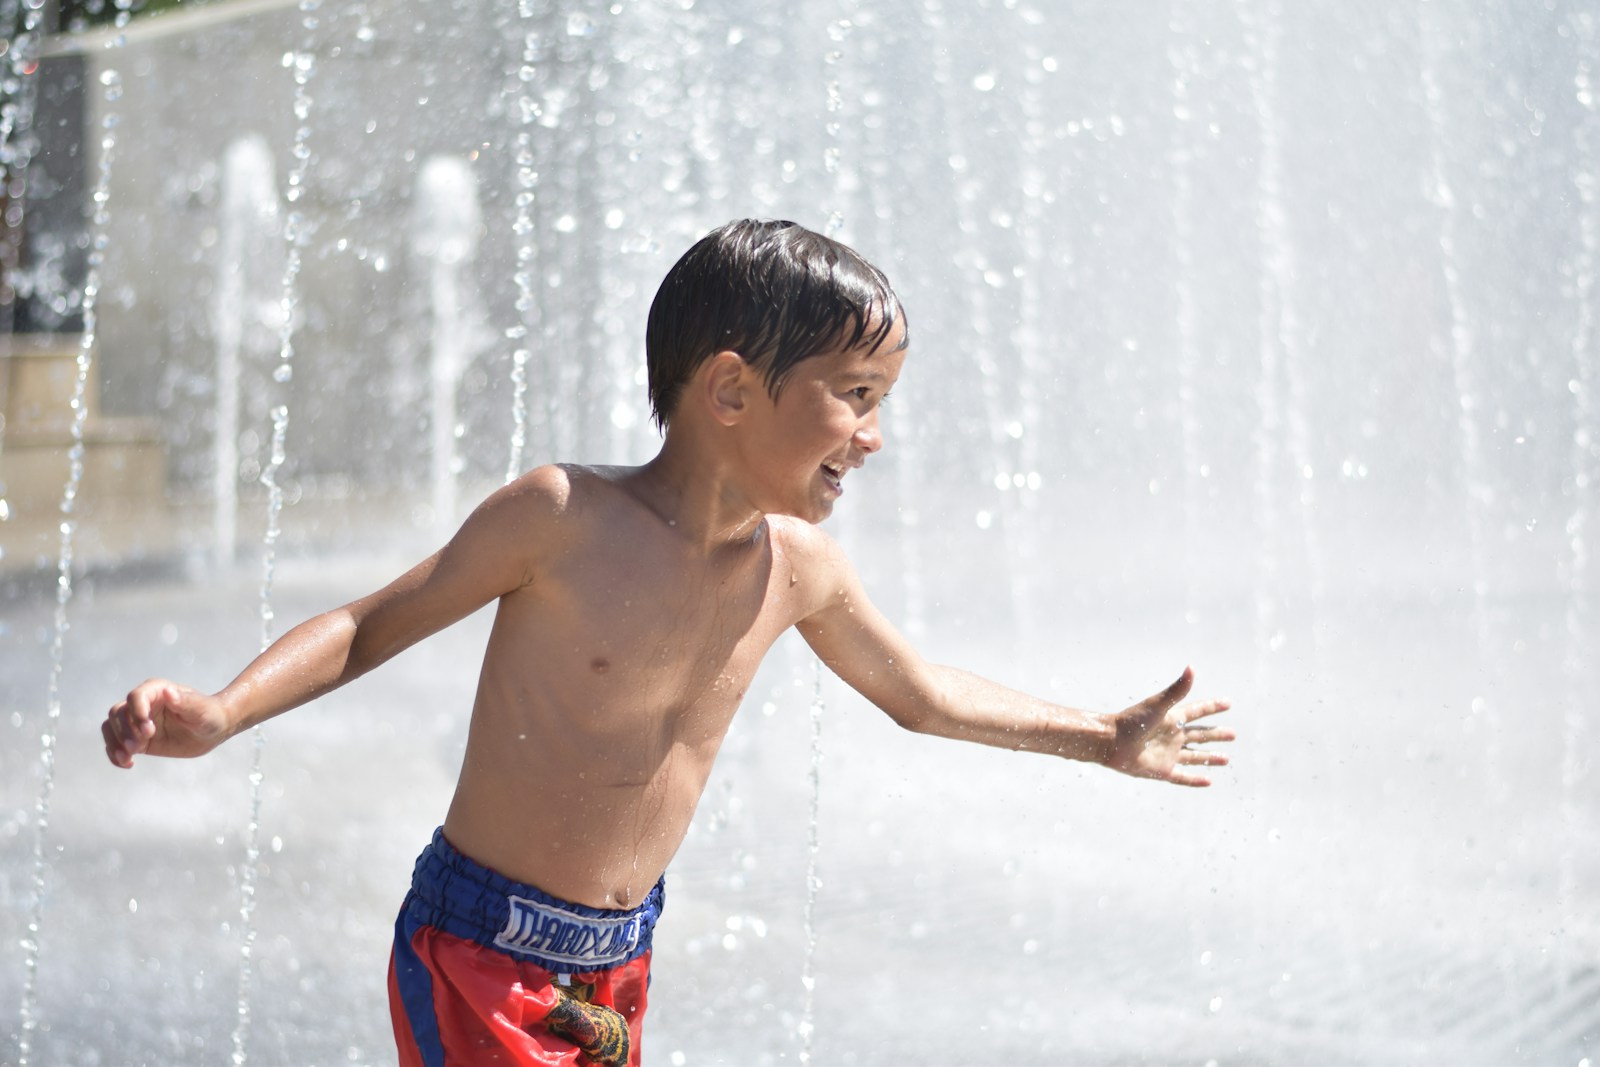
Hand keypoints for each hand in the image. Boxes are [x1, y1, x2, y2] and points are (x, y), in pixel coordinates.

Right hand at [102, 679, 231, 767]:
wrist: (213, 730)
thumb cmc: (210, 715)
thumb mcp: (201, 710)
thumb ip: (185, 702)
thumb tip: (168, 692)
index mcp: (158, 690)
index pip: (136, 696)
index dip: (137, 711)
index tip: (149, 730)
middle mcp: (143, 704)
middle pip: (118, 713)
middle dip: (124, 730)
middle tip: (140, 746)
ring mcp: (137, 722)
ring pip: (111, 727)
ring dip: (115, 743)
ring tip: (128, 757)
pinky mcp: (137, 739)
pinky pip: (115, 744)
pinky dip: (115, 754)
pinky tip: (128, 764)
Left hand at [1105, 667, 1233, 786]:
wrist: (1111, 743)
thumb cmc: (1132, 721)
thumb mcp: (1158, 705)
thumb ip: (1177, 690)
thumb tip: (1192, 668)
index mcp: (1172, 719)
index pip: (1197, 711)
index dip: (1212, 707)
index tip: (1228, 703)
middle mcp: (1172, 736)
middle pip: (1200, 735)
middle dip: (1216, 735)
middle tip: (1233, 734)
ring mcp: (1168, 754)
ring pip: (1195, 756)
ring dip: (1210, 757)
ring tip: (1227, 759)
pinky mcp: (1162, 770)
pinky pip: (1183, 777)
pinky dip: (1195, 780)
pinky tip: (1208, 782)